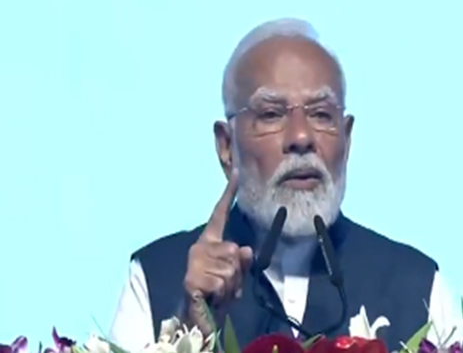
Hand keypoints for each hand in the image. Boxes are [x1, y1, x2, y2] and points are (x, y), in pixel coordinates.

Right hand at [183, 170, 253, 329]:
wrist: (199, 316)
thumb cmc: (218, 292)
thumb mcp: (235, 274)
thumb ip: (242, 260)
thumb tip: (244, 250)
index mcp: (210, 241)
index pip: (220, 213)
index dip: (229, 193)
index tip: (237, 172)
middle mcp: (200, 246)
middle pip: (236, 251)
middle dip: (238, 273)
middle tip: (225, 285)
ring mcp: (194, 261)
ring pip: (231, 270)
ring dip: (231, 287)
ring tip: (218, 293)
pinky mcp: (191, 278)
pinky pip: (222, 283)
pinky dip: (223, 295)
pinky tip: (211, 298)